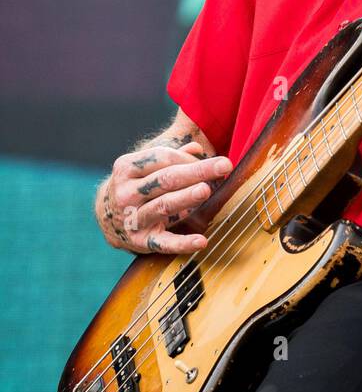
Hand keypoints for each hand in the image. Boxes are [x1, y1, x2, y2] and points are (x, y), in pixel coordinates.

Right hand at [99, 141, 232, 255]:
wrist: (108, 219)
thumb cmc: (137, 186)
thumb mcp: (145, 168)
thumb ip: (170, 156)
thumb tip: (196, 148)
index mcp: (127, 168)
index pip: (162, 158)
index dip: (189, 158)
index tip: (214, 162)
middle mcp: (126, 192)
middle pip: (166, 179)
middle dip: (197, 171)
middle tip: (224, 166)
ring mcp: (132, 218)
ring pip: (163, 206)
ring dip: (186, 198)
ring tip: (206, 190)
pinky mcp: (140, 241)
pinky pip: (163, 243)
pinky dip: (182, 243)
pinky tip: (202, 241)